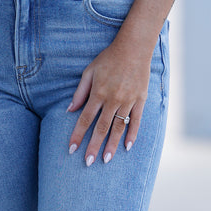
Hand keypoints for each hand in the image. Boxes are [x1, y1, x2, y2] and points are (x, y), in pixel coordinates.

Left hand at [67, 39, 150, 164]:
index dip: (78, 134)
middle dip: (93, 146)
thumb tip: (70, 109)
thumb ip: (80, 91)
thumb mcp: (90, 70)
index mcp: (98, 92)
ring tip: (106, 160)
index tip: (71, 149)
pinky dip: (132, 134)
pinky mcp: (140, 100)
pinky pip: (136, 121)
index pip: (85, 118)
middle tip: (88, 162)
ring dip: (112, 145)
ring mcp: (128, 101)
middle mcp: (113, 99)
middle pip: (101, 127)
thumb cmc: (109, 58)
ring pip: (118, 128)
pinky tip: (127, 147)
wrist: (133, 48)